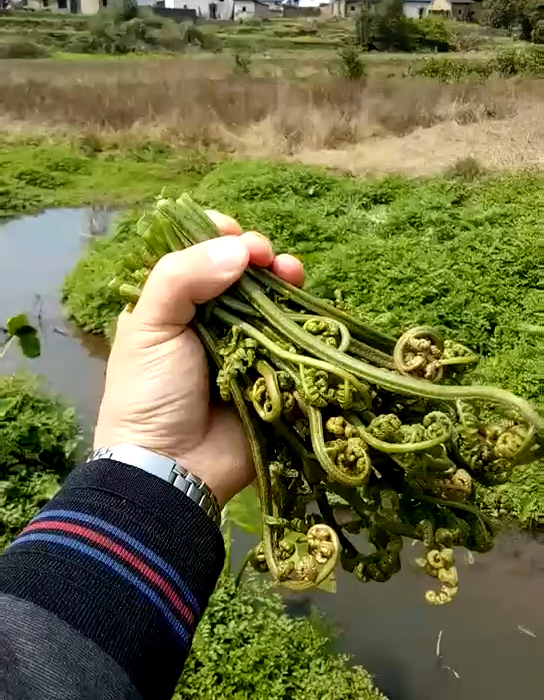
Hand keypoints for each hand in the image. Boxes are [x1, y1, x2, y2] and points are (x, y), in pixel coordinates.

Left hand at [94, 212, 303, 507]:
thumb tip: (239, 248)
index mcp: (170, 306)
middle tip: (265, 256)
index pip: (196, 256)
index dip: (216, 238)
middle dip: (256, 255)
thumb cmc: (150, 392)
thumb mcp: (150, 326)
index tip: (233, 233)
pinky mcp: (272, 373)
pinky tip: (304, 302)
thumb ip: (183, 277)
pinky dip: (302, 318)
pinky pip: (293, 338)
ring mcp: (243, 347)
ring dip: (283, 279)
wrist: (173, 467)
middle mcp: (208, 320)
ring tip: (290, 272)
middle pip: (239, 272)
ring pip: (270, 301)